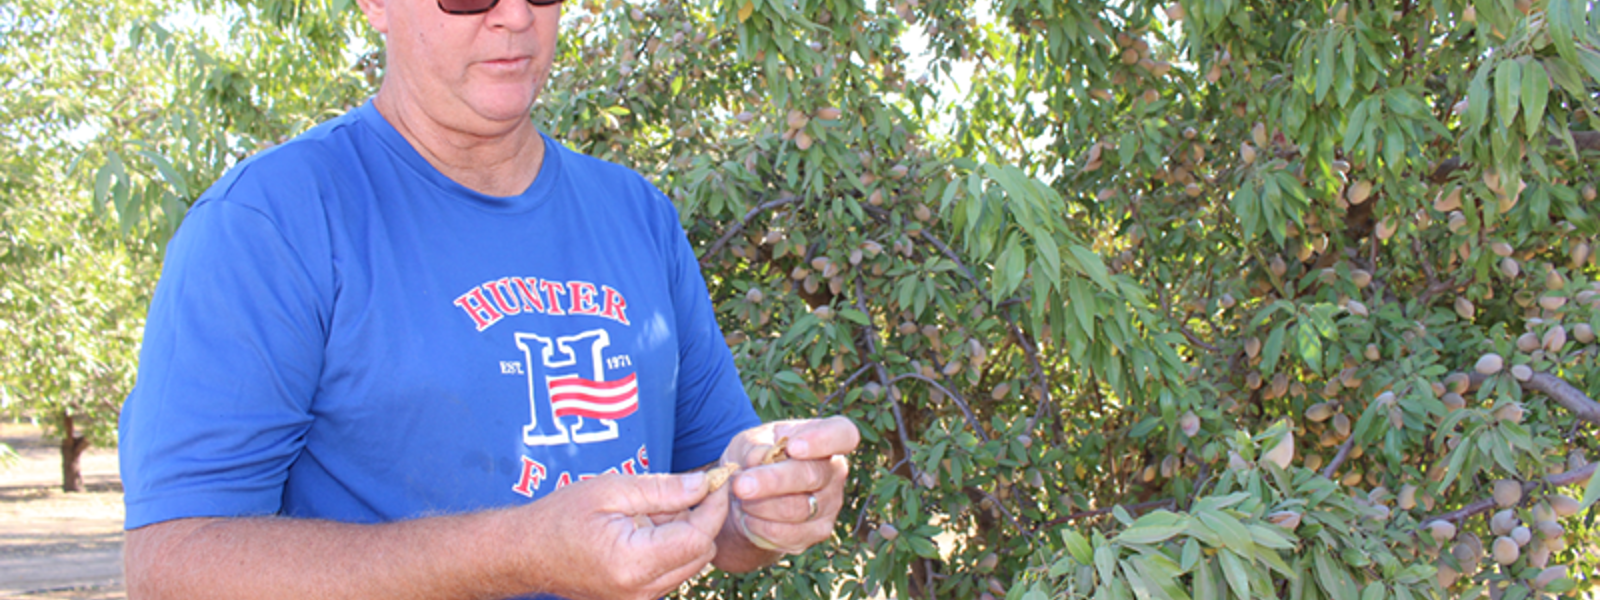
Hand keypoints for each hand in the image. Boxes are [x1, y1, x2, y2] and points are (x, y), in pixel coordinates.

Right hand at [521, 471, 729, 599]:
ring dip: (687, 534)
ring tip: (658, 508)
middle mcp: (640, 591)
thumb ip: (663, 489)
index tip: (717, 480)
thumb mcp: (612, 490)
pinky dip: (671, 548)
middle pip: (700, 553)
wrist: (525, 553)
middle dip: (702, 519)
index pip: (698, 537)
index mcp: (634, 562)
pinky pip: (671, 573)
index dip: (713, 507)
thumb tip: (704, 485)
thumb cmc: (561, 516)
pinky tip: (649, 527)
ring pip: (689, 564)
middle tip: (689, 488)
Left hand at [719, 416, 859, 556]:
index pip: (842, 434)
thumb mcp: (748, 442)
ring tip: (740, 497)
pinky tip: (748, 517)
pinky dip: (762, 526)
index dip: (822, 440)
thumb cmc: (755, 458)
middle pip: (812, 476)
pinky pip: (790, 534)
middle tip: (741, 485)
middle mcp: (835, 471)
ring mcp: (830, 504)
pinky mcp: (818, 531)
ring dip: (761, 505)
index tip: (793, 447)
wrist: (749, 496)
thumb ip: (753, 447)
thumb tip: (759, 458)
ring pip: (798, 509)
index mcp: (826, 438)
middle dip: (773, 481)